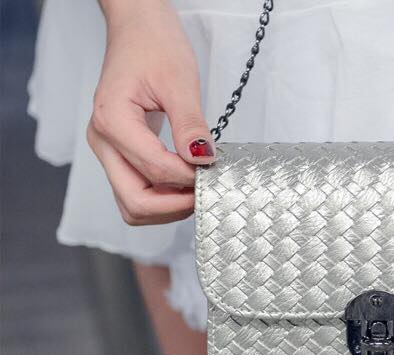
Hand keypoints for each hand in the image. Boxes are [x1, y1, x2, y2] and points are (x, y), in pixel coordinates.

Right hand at [88, 0, 214, 225]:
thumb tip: (202, 159)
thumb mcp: (179, 81)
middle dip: (174, 206)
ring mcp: (108, 150)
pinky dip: (162, 198)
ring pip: (133, 204)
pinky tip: (186, 185)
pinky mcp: (120, 154)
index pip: (153, 169)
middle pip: (134, 201)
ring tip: (198, 191)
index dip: (188, 179)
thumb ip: (189, 124)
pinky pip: (137, 191)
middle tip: (207, 193)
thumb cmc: (154, 45)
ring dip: (167, 208)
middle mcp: (103, 141)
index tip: (214, 171)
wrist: (138, 30)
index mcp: (112, 120)